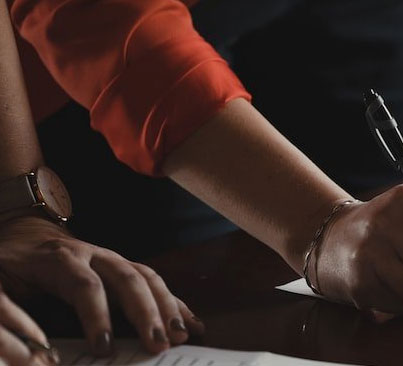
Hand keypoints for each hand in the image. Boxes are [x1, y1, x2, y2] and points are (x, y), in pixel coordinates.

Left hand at [0, 216, 203, 355]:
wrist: (24, 233)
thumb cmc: (9, 264)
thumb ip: (8, 317)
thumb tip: (31, 354)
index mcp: (59, 259)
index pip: (85, 285)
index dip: (97, 316)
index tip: (106, 349)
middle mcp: (94, 254)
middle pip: (127, 278)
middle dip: (146, 313)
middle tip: (158, 344)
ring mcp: (113, 259)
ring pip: (147, 277)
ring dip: (167, 307)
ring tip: (180, 336)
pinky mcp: (124, 268)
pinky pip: (155, 282)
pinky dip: (175, 303)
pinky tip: (192, 323)